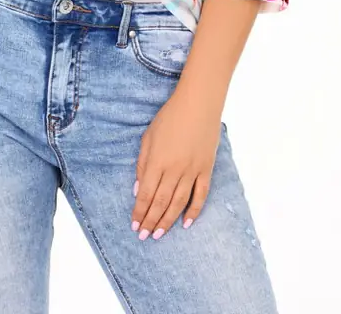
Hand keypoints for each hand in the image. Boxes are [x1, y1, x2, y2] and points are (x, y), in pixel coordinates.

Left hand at [130, 91, 222, 240]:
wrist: (198, 104)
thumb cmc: (170, 117)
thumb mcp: (148, 137)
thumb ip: (142, 164)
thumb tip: (138, 190)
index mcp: (157, 161)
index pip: (146, 194)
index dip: (139, 211)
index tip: (134, 225)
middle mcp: (174, 170)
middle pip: (161, 202)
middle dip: (150, 221)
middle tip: (144, 236)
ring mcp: (192, 171)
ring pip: (178, 203)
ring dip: (168, 221)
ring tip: (159, 234)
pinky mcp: (206, 170)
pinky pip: (200, 195)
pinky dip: (193, 211)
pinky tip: (186, 223)